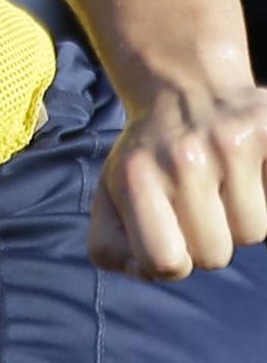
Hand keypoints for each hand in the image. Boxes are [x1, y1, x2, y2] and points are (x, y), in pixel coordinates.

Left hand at [90, 79, 266, 279]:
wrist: (184, 89)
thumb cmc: (150, 159)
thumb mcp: (111, 194)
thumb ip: (111, 246)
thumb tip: (148, 273)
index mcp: (134, 177)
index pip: (166, 263)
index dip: (172, 261)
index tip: (169, 234)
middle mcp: (182, 158)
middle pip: (215, 256)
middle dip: (208, 239)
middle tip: (198, 200)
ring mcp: (230, 143)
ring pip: (254, 233)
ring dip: (241, 217)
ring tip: (223, 183)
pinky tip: (252, 172)